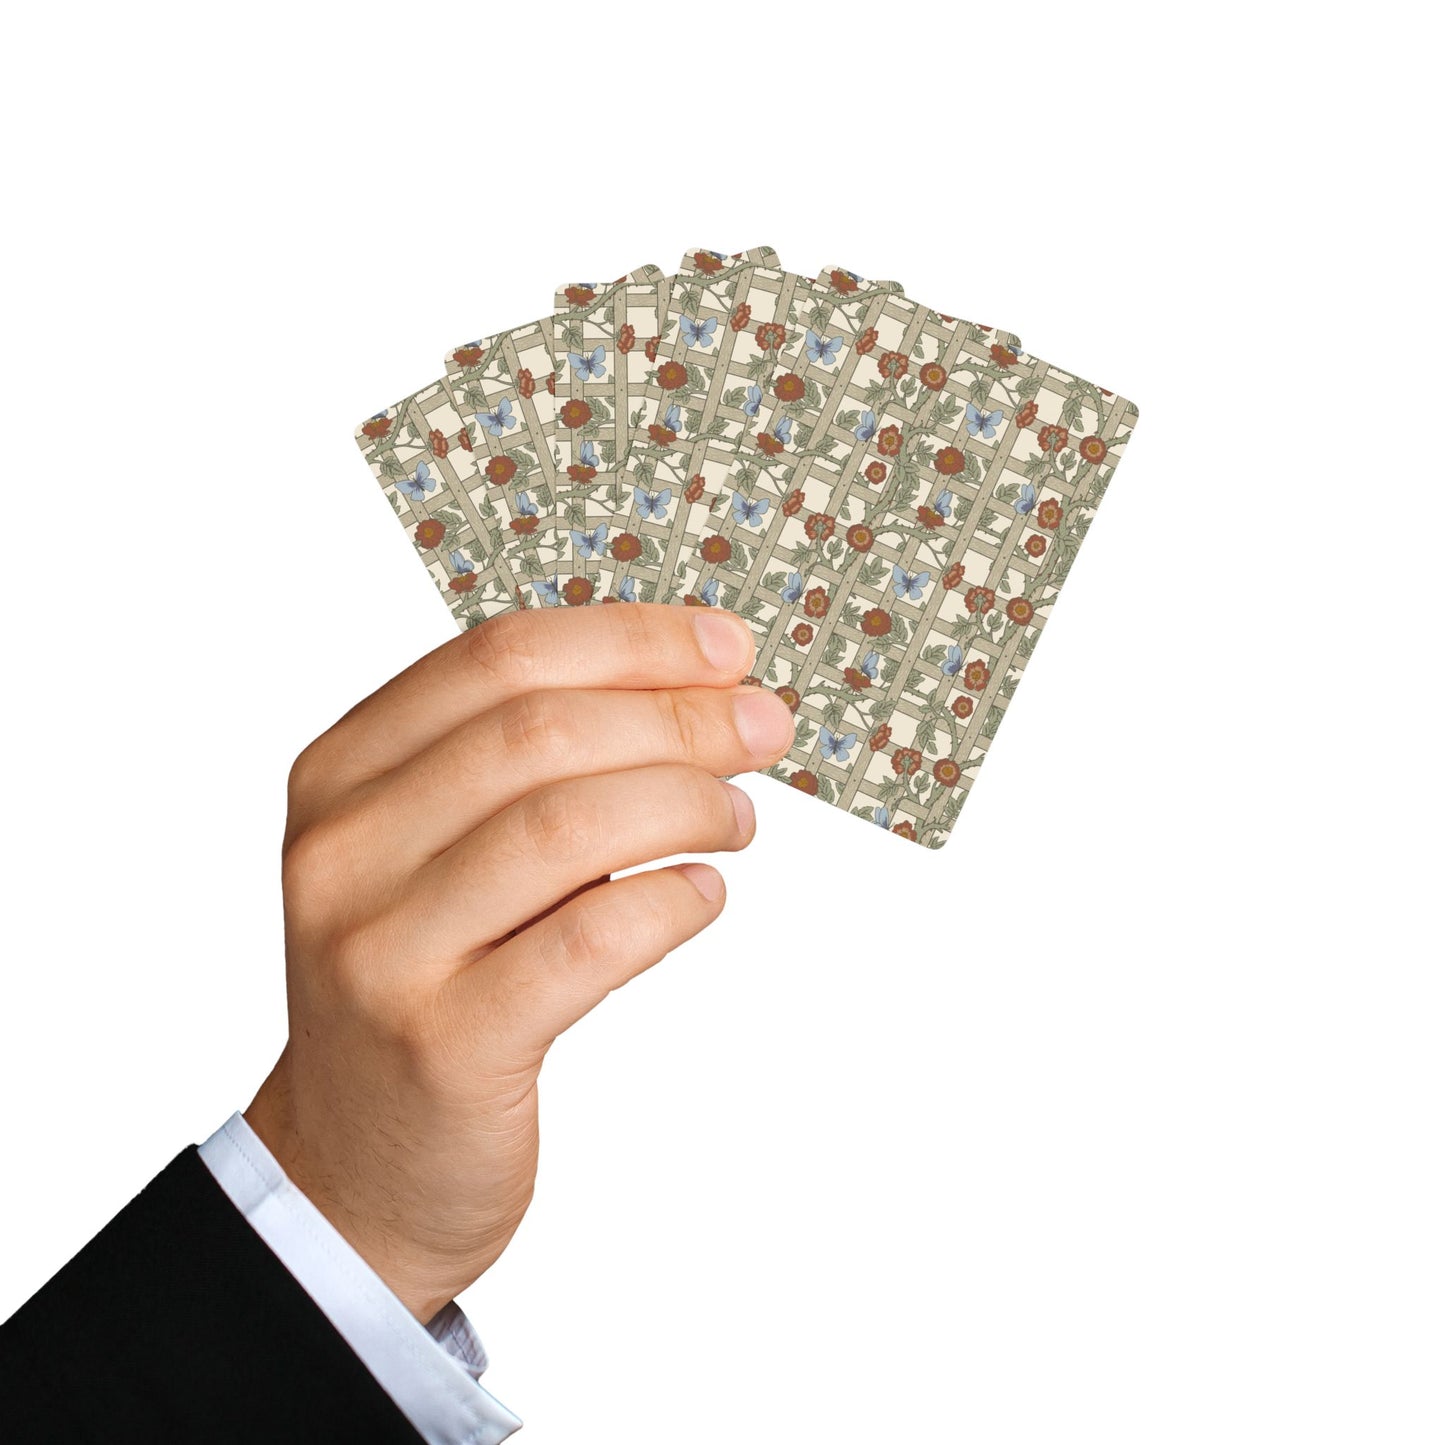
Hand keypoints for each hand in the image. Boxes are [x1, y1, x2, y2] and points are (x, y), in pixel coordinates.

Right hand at [244, 604, 794, 1320]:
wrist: (358, 1165)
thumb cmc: (428, 982)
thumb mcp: (435, 852)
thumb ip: (525, 766)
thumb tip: (693, 688)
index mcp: (341, 773)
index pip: (499, 657)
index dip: (631, 640)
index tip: (727, 649)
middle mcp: (344, 850)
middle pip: (540, 731)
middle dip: (679, 716)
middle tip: (763, 728)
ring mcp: (384, 950)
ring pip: (566, 826)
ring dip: (684, 803)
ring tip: (737, 818)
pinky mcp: (444, 1043)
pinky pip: (589, 940)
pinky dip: (668, 902)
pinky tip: (700, 893)